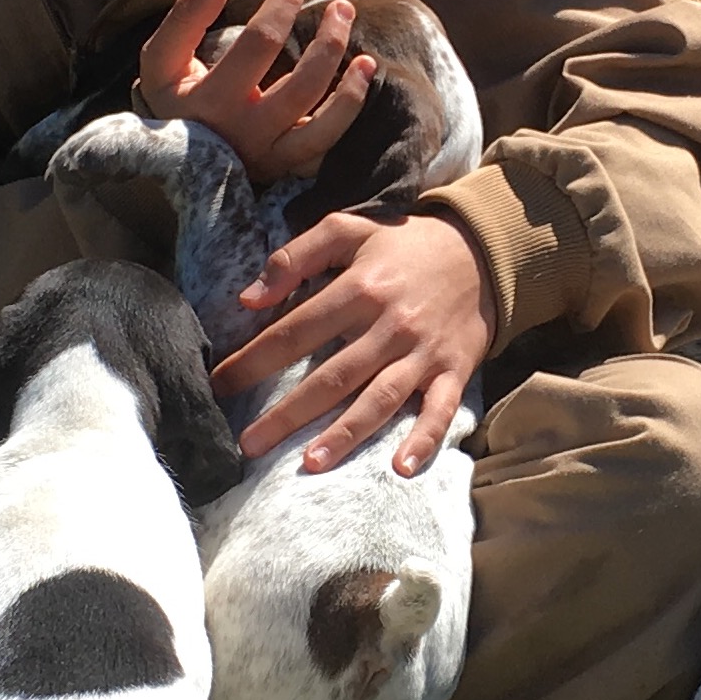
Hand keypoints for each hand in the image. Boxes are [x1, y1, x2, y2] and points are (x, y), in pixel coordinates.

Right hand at [138, 0, 373, 183]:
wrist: (175, 160)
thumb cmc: (174, 99)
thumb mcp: (161, 59)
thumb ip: (185, 15)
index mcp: (212, 101)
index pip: (260, 43)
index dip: (284, 3)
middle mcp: (246, 132)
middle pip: (302, 85)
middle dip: (328, 39)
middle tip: (342, 7)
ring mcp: (269, 155)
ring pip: (321, 125)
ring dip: (350, 83)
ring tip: (364, 51)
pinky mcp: (285, 166)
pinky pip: (326, 145)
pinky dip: (349, 111)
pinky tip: (362, 77)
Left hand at [211, 212, 493, 473]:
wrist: (480, 250)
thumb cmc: (403, 246)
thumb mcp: (347, 231)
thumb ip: (296, 257)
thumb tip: (249, 299)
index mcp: (358, 288)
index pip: (295, 331)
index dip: (254, 361)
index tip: (219, 387)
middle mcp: (389, 325)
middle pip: (332, 376)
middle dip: (288, 413)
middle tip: (248, 444)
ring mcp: (422, 352)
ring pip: (379, 399)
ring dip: (346, 433)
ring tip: (310, 464)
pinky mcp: (454, 371)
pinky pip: (440, 410)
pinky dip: (424, 439)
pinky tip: (401, 468)